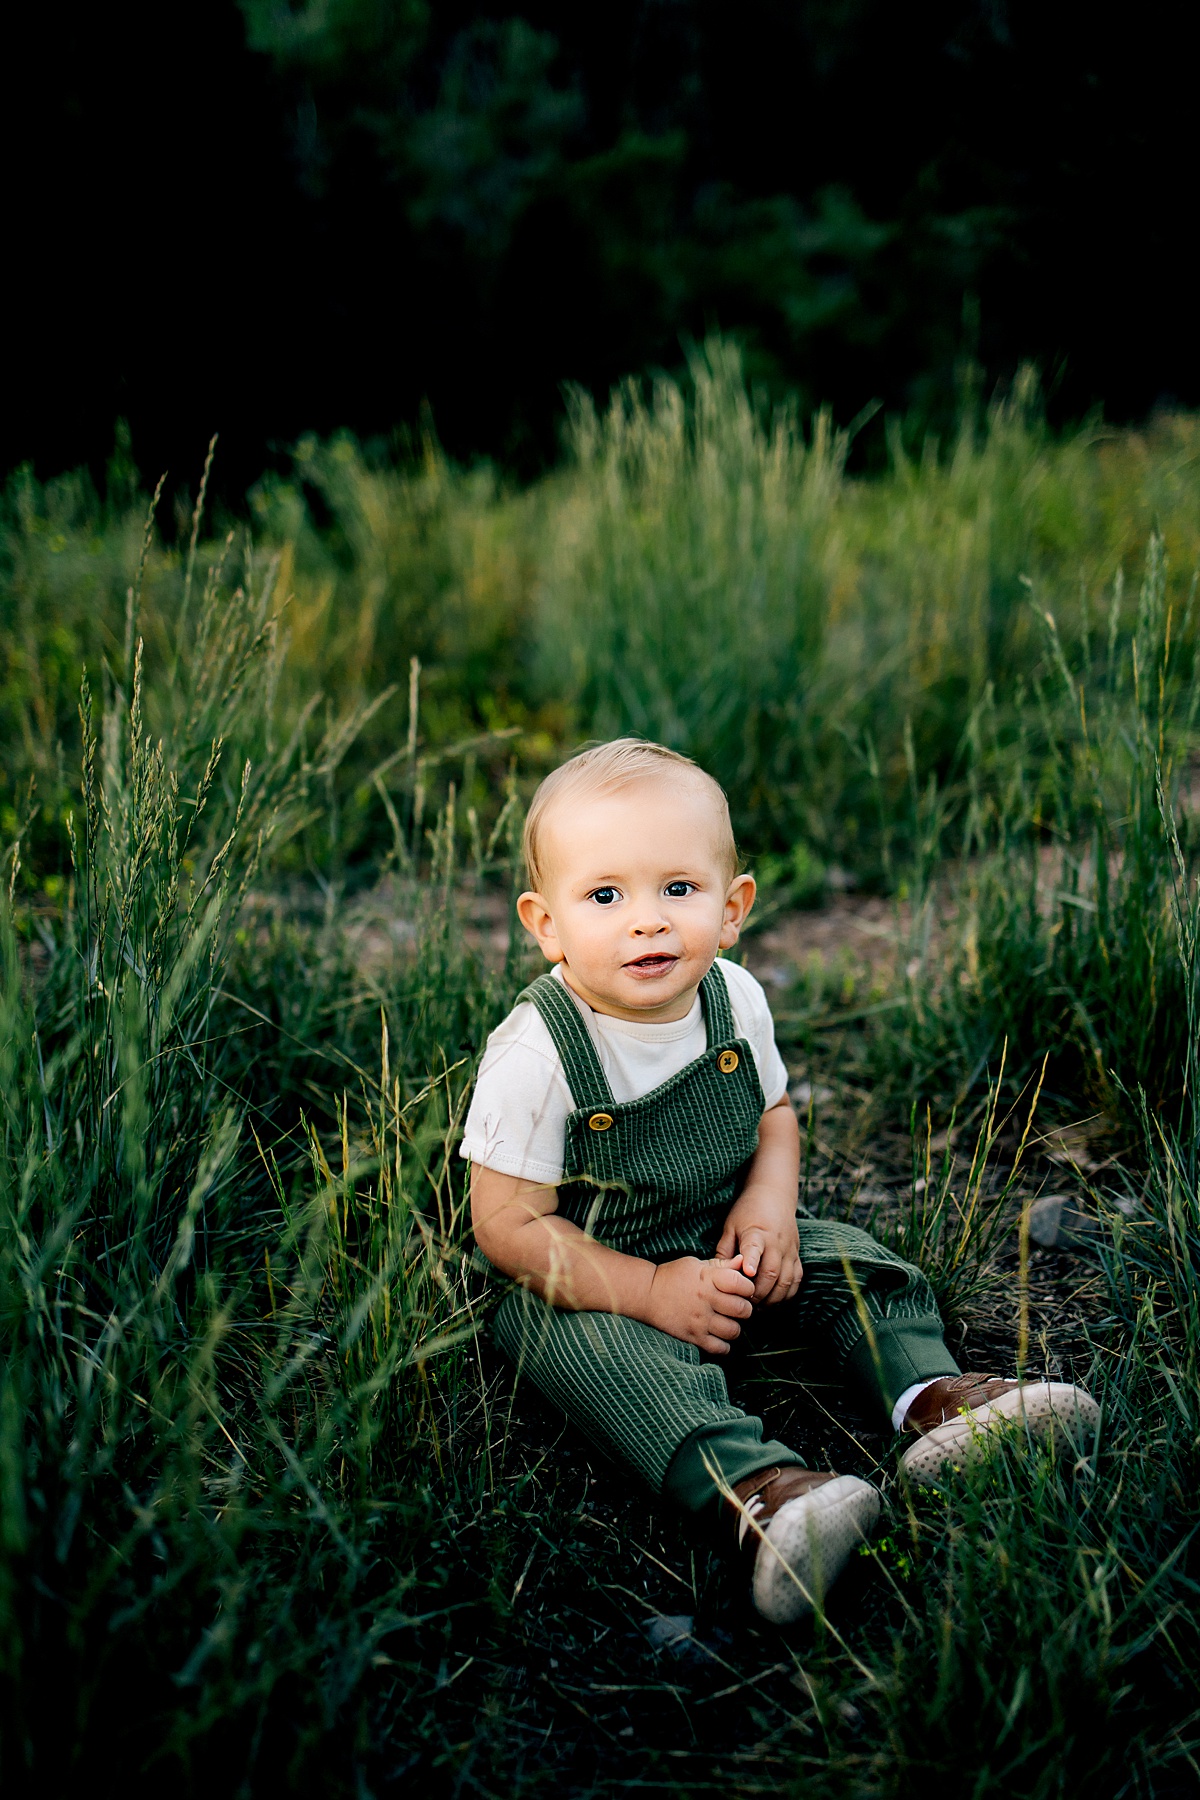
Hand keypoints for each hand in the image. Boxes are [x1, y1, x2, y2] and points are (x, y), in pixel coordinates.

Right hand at [645, 1254, 755, 1353]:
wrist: (646, 1294)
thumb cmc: (673, 1276)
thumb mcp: (697, 1264)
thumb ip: (722, 1264)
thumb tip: (744, 1261)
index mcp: (708, 1278)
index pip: (743, 1284)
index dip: (747, 1288)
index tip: (742, 1289)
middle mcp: (706, 1299)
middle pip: (743, 1310)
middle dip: (745, 1309)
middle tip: (737, 1308)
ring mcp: (699, 1320)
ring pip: (734, 1331)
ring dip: (735, 1328)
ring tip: (727, 1322)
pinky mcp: (693, 1337)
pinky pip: (720, 1348)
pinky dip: (724, 1345)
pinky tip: (718, 1336)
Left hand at [716, 1188, 802, 1304]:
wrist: (774, 1195)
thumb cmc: (747, 1212)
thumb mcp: (730, 1226)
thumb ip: (724, 1251)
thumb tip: (717, 1276)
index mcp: (756, 1233)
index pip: (754, 1248)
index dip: (751, 1261)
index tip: (747, 1273)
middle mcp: (776, 1243)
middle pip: (771, 1272)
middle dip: (758, 1293)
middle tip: (744, 1304)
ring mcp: (789, 1250)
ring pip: (786, 1281)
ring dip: (772, 1298)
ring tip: (758, 1307)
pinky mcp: (796, 1255)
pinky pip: (796, 1280)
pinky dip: (787, 1295)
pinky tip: (774, 1301)